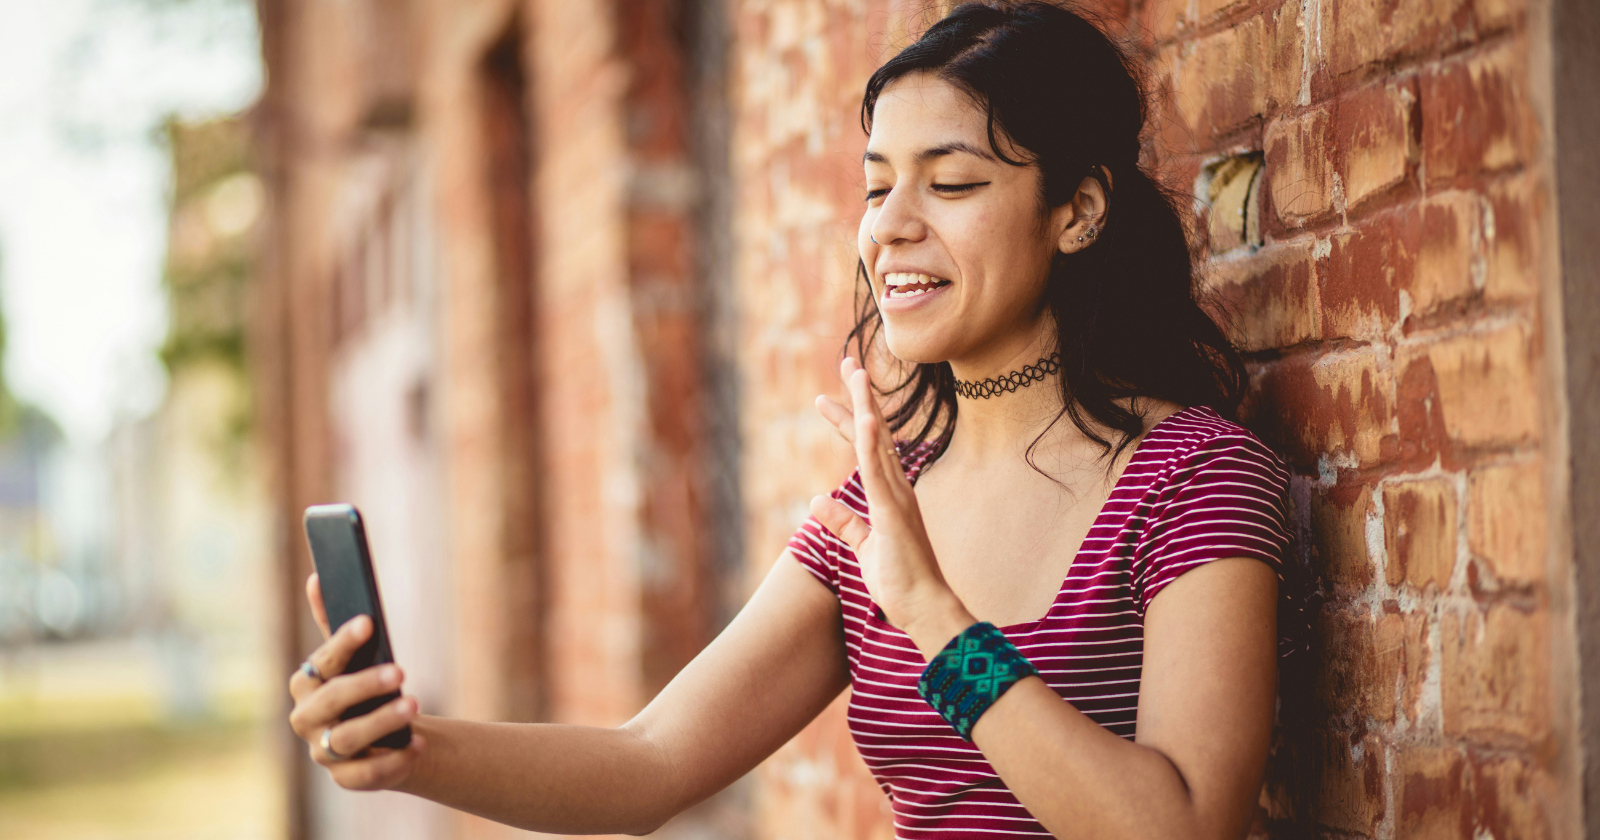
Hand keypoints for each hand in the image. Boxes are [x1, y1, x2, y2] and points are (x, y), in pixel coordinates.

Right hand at [288, 573, 424, 789]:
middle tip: (401, 670)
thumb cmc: (364, 688)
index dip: (343, 642)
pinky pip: (366, 775)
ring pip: (347, 739)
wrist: (381, 736)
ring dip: (381, 721)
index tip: (368, 622)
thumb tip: (318, 577)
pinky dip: (393, 760)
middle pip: (332, 702)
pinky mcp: (345, 778)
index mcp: (306, 684)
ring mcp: (323, 751)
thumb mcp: (351, 657)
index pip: (322, 662)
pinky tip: (418, 745)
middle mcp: (307, 719)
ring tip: (413, 703)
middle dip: (366, 685)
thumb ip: (333, 623)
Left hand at [809, 357, 973, 654]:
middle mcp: (898, 487)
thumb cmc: (900, 580)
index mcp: (891, 494)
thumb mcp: (862, 546)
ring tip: (855, 373)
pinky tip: (864, 419)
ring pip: (878, 442)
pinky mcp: (894, 512)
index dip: (850, 418)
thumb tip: (817, 499)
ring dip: (866, 406)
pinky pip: (879, 472)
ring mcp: (899, 497)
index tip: (832, 394)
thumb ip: (842, 522)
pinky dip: (870, 444)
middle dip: (861, 396)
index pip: (867, 447)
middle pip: (875, 432)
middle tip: (847, 362)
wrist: (925, 608)